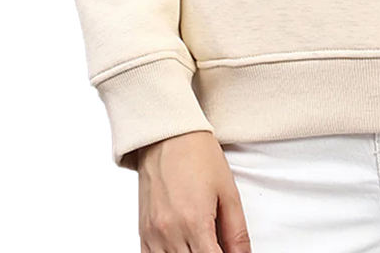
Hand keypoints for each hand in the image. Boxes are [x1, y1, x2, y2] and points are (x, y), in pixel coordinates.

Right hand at [135, 130, 251, 252]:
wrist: (169, 136)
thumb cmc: (199, 157)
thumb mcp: (228, 192)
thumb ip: (236, 232)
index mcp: (195, 222)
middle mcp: (170, 232)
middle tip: (218, 245)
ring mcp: (153, 235)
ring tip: (203, 243)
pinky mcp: (143, 233)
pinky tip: (184, 248)